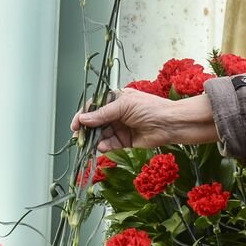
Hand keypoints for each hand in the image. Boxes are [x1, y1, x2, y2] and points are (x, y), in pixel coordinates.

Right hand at [72, 88, 218, 151]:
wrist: (170, 124)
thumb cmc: (151, 108)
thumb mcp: (124, 106)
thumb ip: (103, 114)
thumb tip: (83, 119)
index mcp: (116, 99)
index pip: (94, 106)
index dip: (83, 115)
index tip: (75, 124)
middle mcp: (117, 113)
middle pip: (95, 122)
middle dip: (86, 130)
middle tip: (78, 138)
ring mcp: (120, 127)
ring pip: (101, 134)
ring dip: (94, 139)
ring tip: (89, 144)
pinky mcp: (125, 141)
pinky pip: (110, 144)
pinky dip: (104, 146)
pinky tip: (101, 147)